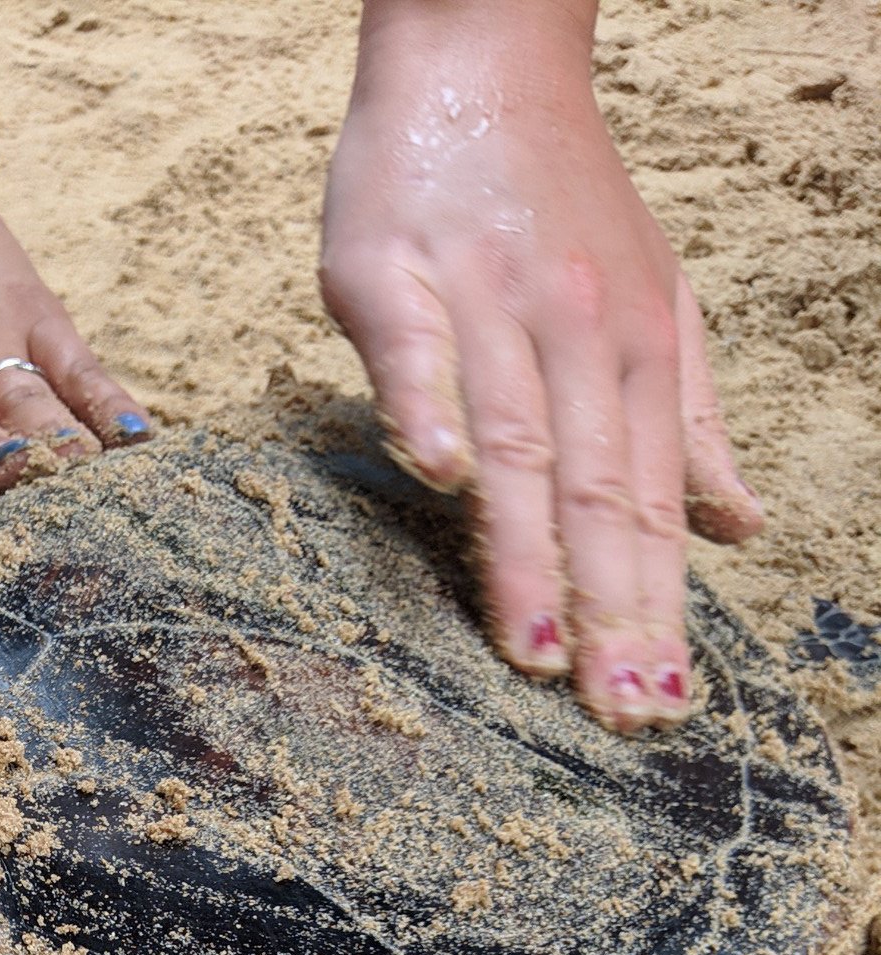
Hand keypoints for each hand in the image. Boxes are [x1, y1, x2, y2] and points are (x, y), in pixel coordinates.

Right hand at [319, 0, 761, 731]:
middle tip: (616, 709)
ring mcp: (483, 300)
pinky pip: (414, 347)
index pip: (650, 503)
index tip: (660, 703)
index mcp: (638, 349)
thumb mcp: (659, 299)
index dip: (656, 607)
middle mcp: (574, 331)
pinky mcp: (393, 272)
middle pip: (594, 489)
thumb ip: (692, 421)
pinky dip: (425, 405)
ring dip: (524, 548)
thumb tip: (742, 526)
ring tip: (533, 650)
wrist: (480, 54)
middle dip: (610, 607)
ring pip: (514, 438)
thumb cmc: (561, 198)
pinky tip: (435, 476)